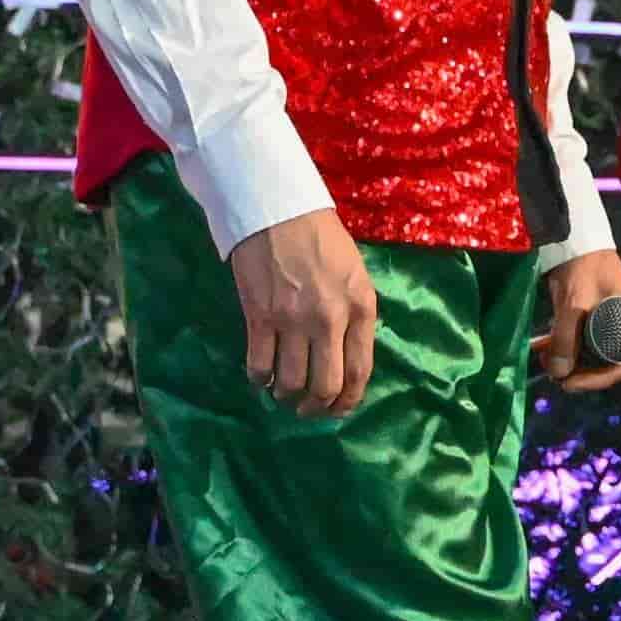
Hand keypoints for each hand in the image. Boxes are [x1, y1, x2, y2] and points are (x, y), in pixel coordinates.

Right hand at [231, 208, 374, 414]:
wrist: (280, 211)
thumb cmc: (323, 240)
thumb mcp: (356, 276)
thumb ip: (356, 317)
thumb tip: (348, 360)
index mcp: (361, 308)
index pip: (360, 371)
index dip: (348, 401)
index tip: (337, 409)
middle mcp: (330, 319)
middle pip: (326, 386)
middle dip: (316, 407)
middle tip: (307, 408)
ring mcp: (293, 319)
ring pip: (291, 382)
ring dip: (286, 395)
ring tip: (283, 391)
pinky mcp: (260, 316)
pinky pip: (259, 365)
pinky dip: (260, 378)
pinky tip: (262, 374)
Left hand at [535, 248, 620, 393]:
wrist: (574, 236)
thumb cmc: (583, 267)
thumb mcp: (574, 304)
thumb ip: (566, 339)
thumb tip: (558, 374)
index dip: (597, 380)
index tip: (570, 383)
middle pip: (604, 362)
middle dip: (576, 370)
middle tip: (552, 373)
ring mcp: (608, 321)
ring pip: (588, 353)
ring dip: (565, 358)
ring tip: (541, 358)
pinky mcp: (591, 316)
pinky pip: (579, 339)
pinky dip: (561, 344)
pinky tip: (539, 346)